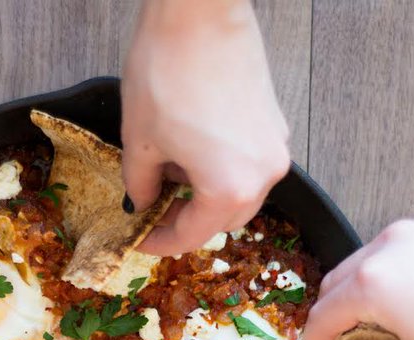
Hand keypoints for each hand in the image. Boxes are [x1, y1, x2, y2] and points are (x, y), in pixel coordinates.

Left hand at [122, 0, 290, 255]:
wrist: (199, 11)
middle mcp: (262, 175)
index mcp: (229, 189)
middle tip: (154, 210)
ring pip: (240, 193)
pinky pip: (248, 163)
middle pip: (224, 220)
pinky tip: (191, 149)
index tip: (139, 239)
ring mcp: (273, 147)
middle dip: (188, 220)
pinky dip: (222, 169)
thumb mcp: (140, 139)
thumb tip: (140, 202)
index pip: (192, 236)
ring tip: (170, 173)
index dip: (160, 242)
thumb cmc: (168, 71)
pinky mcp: (274, 122)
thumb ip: (140, 184)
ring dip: (206, 195)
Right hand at [295, 218, 413, 339]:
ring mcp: (413, 234)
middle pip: (335, 286)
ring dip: (355, 299)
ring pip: (360, 268)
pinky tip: (399, 312)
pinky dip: (382, 282)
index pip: (324, 316)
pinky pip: (390, 257)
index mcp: (375, 283)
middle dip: (331, 320)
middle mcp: (388, 247)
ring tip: (372, 335)